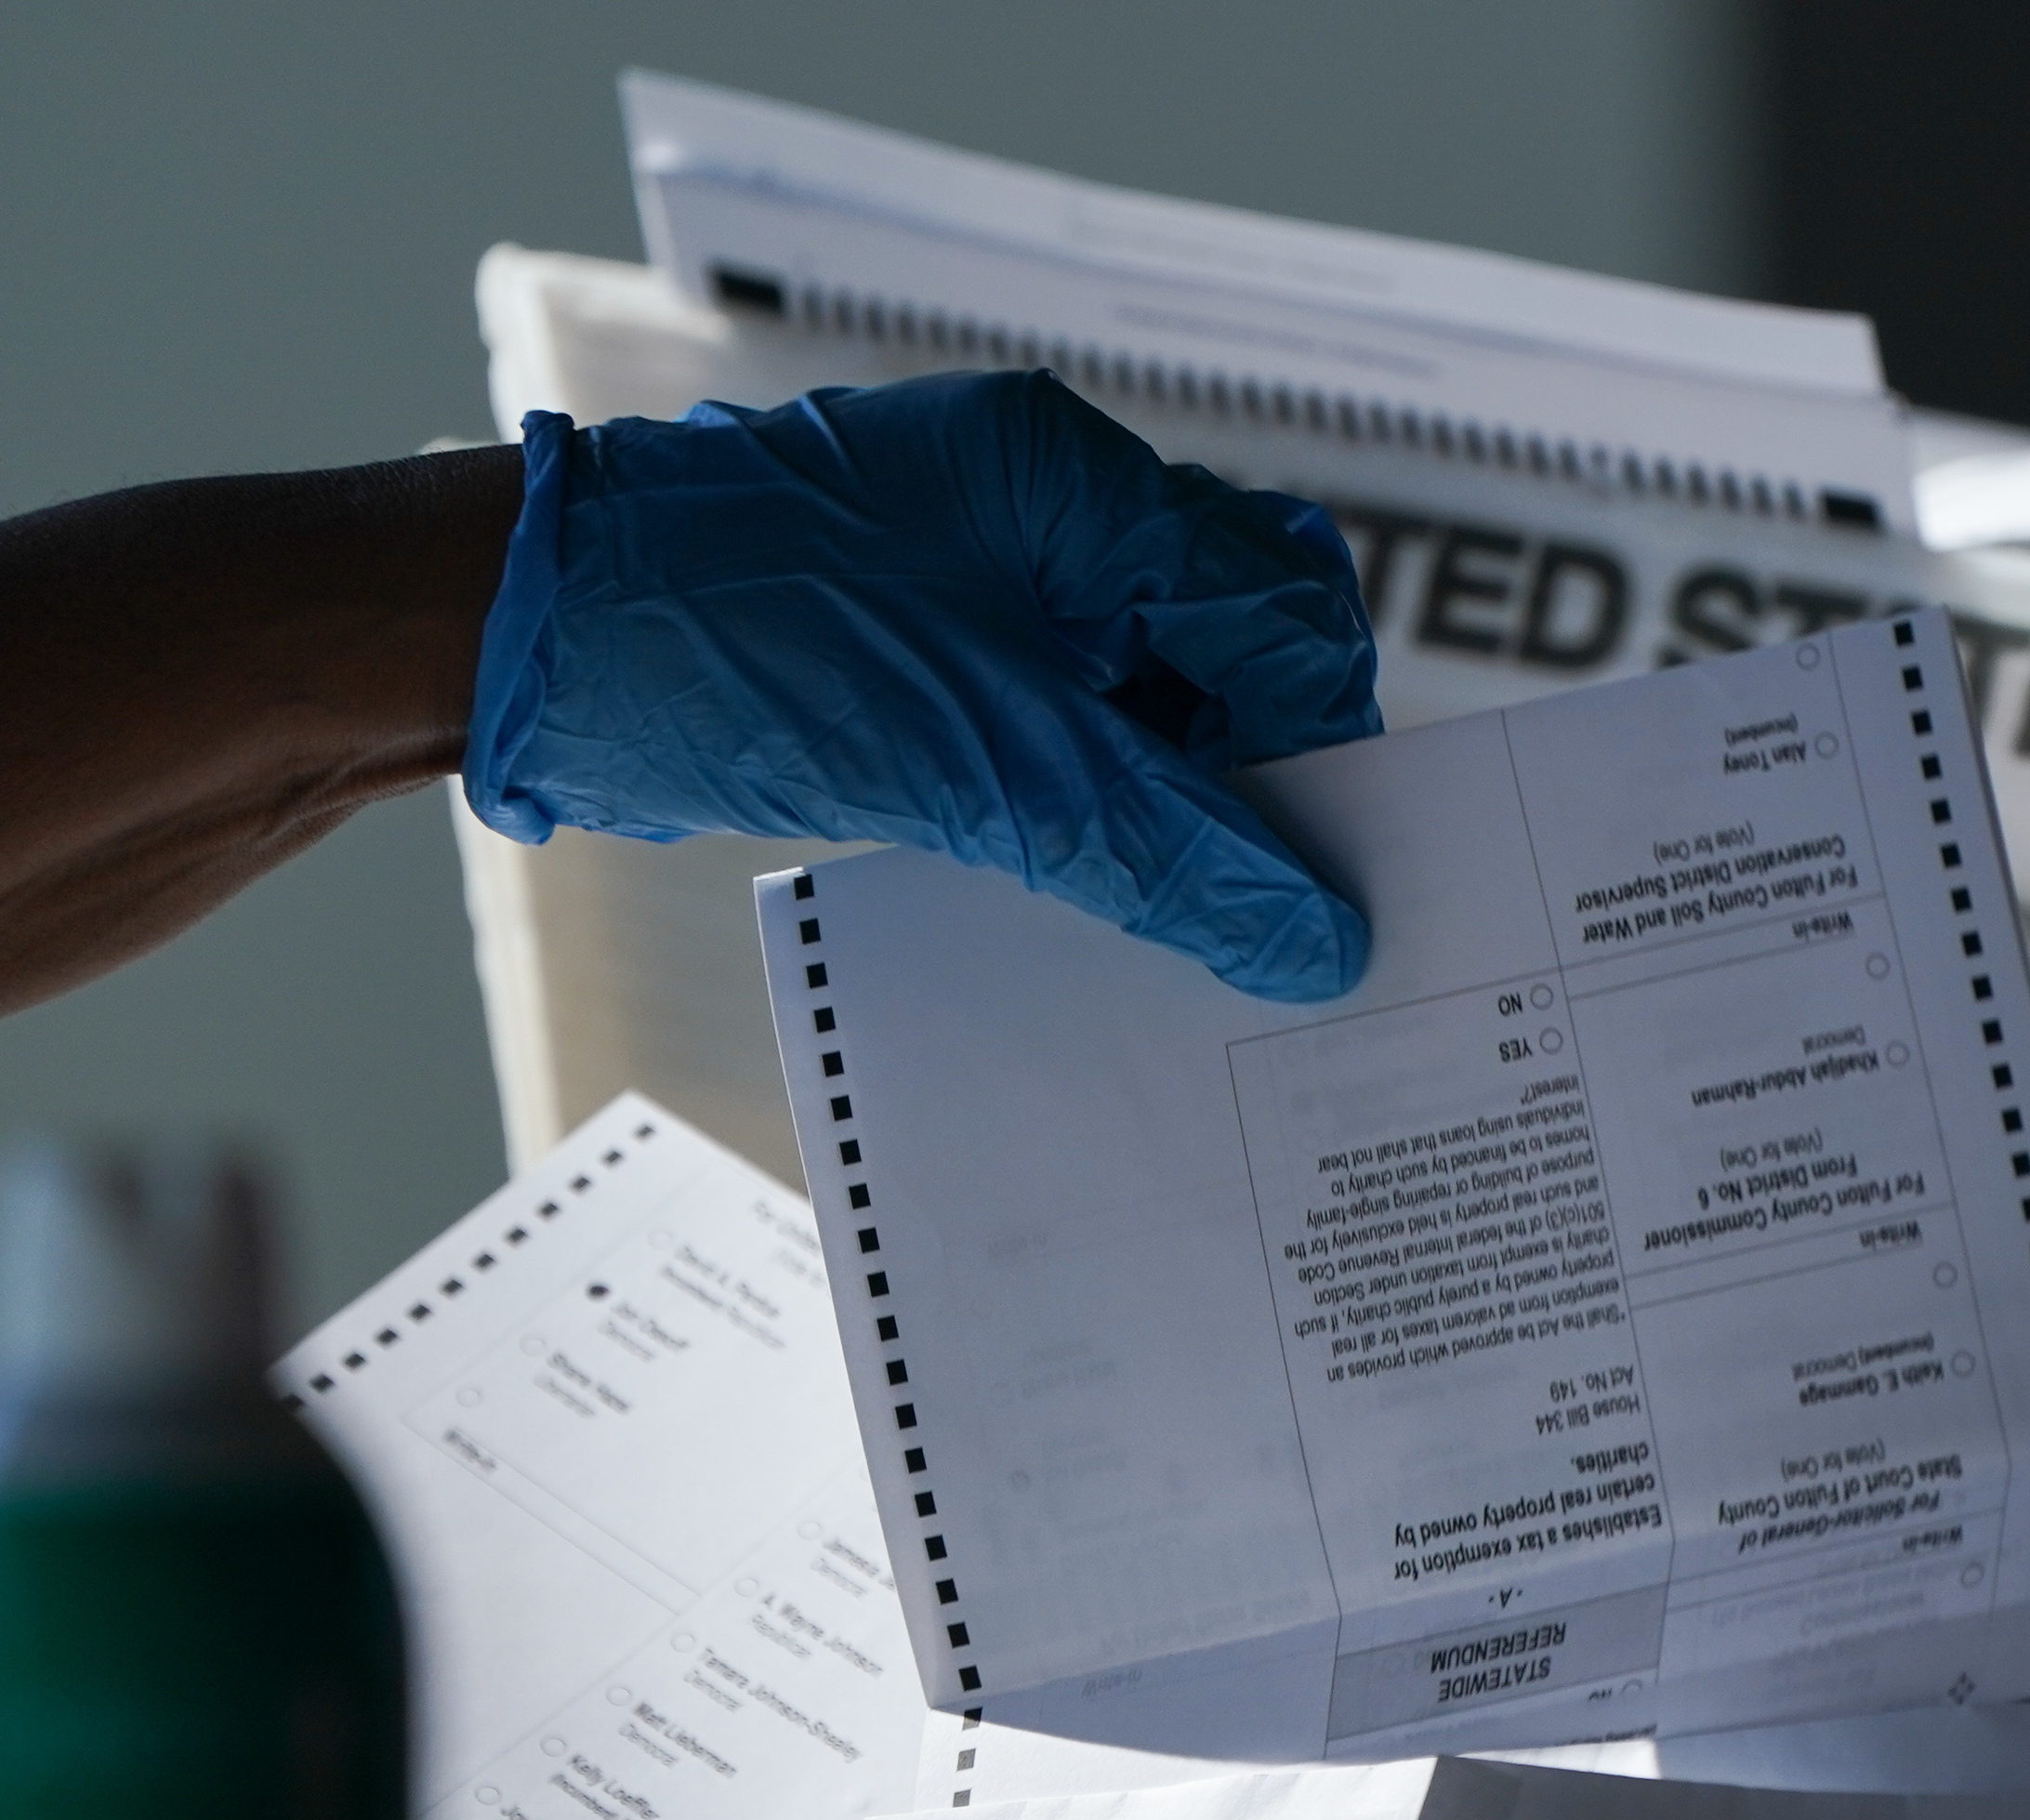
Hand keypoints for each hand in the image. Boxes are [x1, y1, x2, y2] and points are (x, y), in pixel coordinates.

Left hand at [465, 371, 1381, 1000]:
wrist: (513, 647)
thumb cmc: (724, 644)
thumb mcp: (974, 760)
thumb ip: (1160, 845)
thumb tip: (1314, 936)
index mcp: (1076, 482)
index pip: (1279, 606)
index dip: (1317, 747)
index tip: (1323, 880)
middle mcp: (1052, 514)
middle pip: (1242, 641)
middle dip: (1268, 774)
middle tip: (1266, 905)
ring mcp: (996, 583)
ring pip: (1166, 697)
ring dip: (1185, 809)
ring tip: (1184, 927)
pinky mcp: (943, 658)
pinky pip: (1077, 734)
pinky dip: (1105, 816)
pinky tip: (1100, 901)